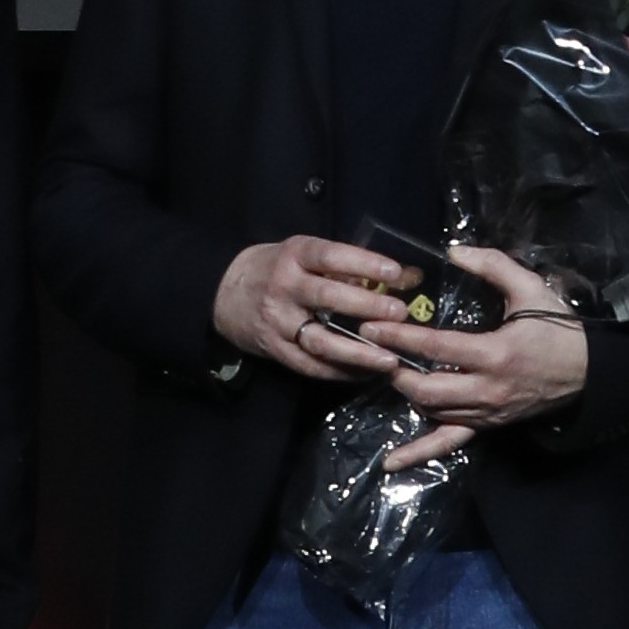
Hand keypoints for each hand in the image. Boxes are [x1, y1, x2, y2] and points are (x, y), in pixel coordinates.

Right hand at [214, 234, 398, 383]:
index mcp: (294, 255)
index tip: (395, 273)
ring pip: (320, 340)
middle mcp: (284, 287)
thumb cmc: (276, 268)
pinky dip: (340, 372)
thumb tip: (404, 276)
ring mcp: (278, 322)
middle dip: (366, 307)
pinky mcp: (276, 350)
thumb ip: (343, 266)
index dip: (363, 263)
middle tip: (399, 314)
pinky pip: (310, 366)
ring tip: (389, 359)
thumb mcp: (301, 254)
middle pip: (327, 298)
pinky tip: (366, 374)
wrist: (224, 293)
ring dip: (358, 352)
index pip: (330, 257)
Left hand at [373, 239, 586, 437]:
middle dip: (396, 371)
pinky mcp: (487, 427)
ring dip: (407, 394)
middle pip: (426, 389)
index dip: (399, 338)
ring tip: (390, 372)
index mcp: (495, 354)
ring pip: (432, 412)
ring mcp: (486, 413)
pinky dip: (418, 452)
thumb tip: (453, 251)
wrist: (587, 371)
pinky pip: (448, 443)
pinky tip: (390, 462)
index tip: (371, 328)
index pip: (435, 348)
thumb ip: (492, 265)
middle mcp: (487, 390)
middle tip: (379, 352)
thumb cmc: (557, 328)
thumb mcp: (530, 288)